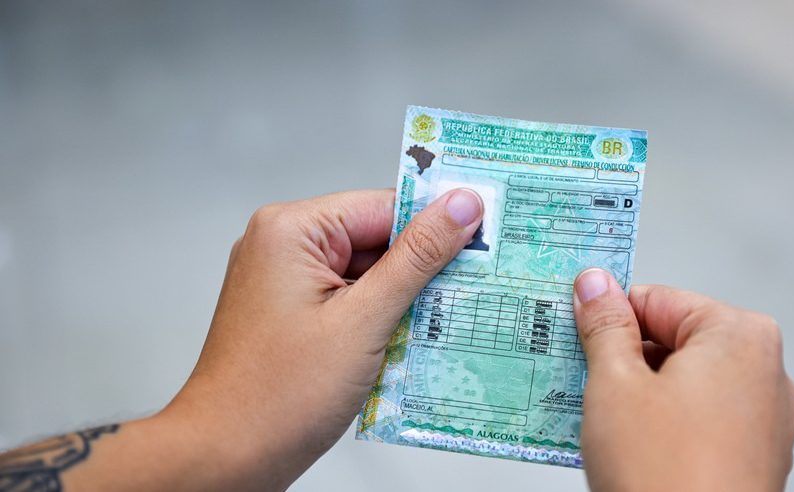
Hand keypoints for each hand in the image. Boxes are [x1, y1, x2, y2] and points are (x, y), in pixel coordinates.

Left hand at [157, 188, 483, 489]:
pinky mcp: (292, 311)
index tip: (484, 241)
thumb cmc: (278, 396)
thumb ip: (417, 258)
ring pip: (367, 272)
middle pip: (377, 238)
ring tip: (434, 328)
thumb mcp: (364, 320)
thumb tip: (459, 206)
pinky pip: (350, 298)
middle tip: (468, 293)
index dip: (435, 225)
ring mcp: (285, 280)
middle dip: (420, 270)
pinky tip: (404, 344)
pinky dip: (379, 319)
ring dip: (403, 300)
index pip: (384, 206)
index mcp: (292, 230)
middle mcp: (283, 245)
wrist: (226, 456)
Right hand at [573, 269, 793, 491]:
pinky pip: (705, 420)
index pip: (659, 300)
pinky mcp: (759, 458)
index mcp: (741, 337)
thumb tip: (596, 286)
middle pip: (679, 340)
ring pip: (691, 383)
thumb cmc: (664, 477)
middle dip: (628, 358)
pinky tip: (634, 447)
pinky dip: (669, 424)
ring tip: (606, 421)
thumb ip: (605, 327)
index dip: (610, 315)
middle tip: (583, 380)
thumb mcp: (615, 385)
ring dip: (645, 393)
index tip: (576, 329)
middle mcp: (768, 372)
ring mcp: (769, 419)